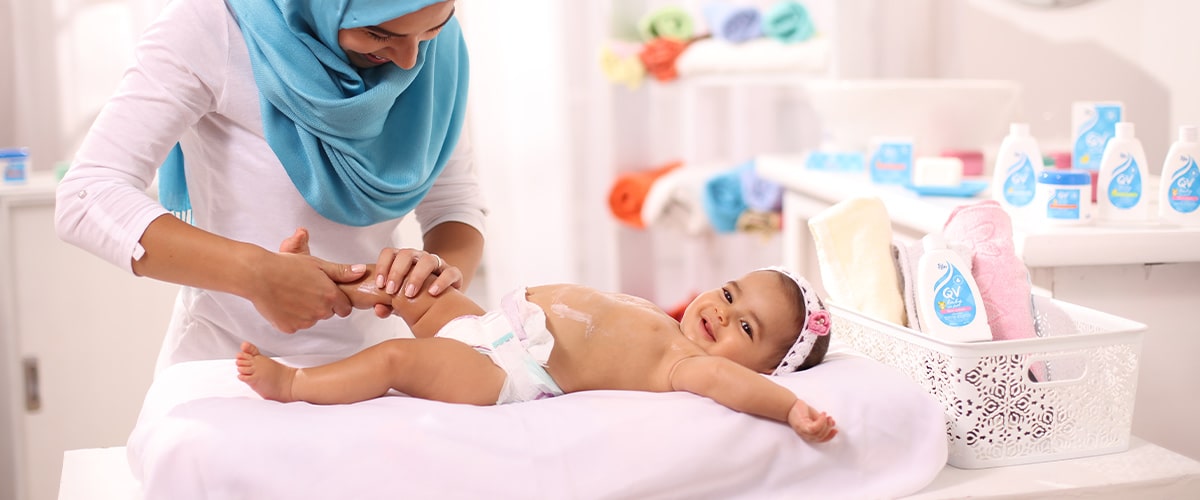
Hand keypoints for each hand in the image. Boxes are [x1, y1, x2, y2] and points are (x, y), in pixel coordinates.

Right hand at [245, 228, 366, 332]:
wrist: (258, 275)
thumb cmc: (286, 266)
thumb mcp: (318, 264)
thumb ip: (342, 271)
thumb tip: (362, 271)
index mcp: (330, 296)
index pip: (345, 308)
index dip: (337, 300)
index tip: (327, 293)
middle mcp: (320, 312)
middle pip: (328, 313)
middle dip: (321, 304)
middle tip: (306, 289)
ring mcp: (304, 322)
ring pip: (311, 319)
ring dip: (306, 311)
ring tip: (292, 293)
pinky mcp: (289, 328)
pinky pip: (295, 325)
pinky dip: (291, 317)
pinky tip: (283, 303)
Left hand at [371, 246, 462, 315]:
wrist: (444, 299)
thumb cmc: (417, 297)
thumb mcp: (400, 302)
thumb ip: (387, 305)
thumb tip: (378, 309)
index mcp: (403, 261)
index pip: (390, 253)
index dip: (382, 266)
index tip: (379, 284)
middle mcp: (419, 258)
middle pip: (406, 254)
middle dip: (397, 272)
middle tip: (391, 291)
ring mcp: (437, 264)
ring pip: (427, 260)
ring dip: (416, 276)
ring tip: (410, 294)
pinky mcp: (453, 274)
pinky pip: (450, 272)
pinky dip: (441, 281)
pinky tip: (432, 293)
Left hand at [787, 399, 837, 442]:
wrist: (788, 405)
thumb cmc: (799, 411)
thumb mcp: (814, 417)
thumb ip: (822, 421)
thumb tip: (832, 423)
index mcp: (808, 434)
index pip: (821, 439)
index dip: (829, 436)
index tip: (835, 430)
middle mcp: (805, 434)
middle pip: (820, 437)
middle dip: (828, 428)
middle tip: (830, 419)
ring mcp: (803, 431)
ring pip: (818, 433)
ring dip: (825, 425)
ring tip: (826, 416)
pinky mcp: (801, 425)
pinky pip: (814, 428)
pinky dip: (821, 422)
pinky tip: (823, 415)